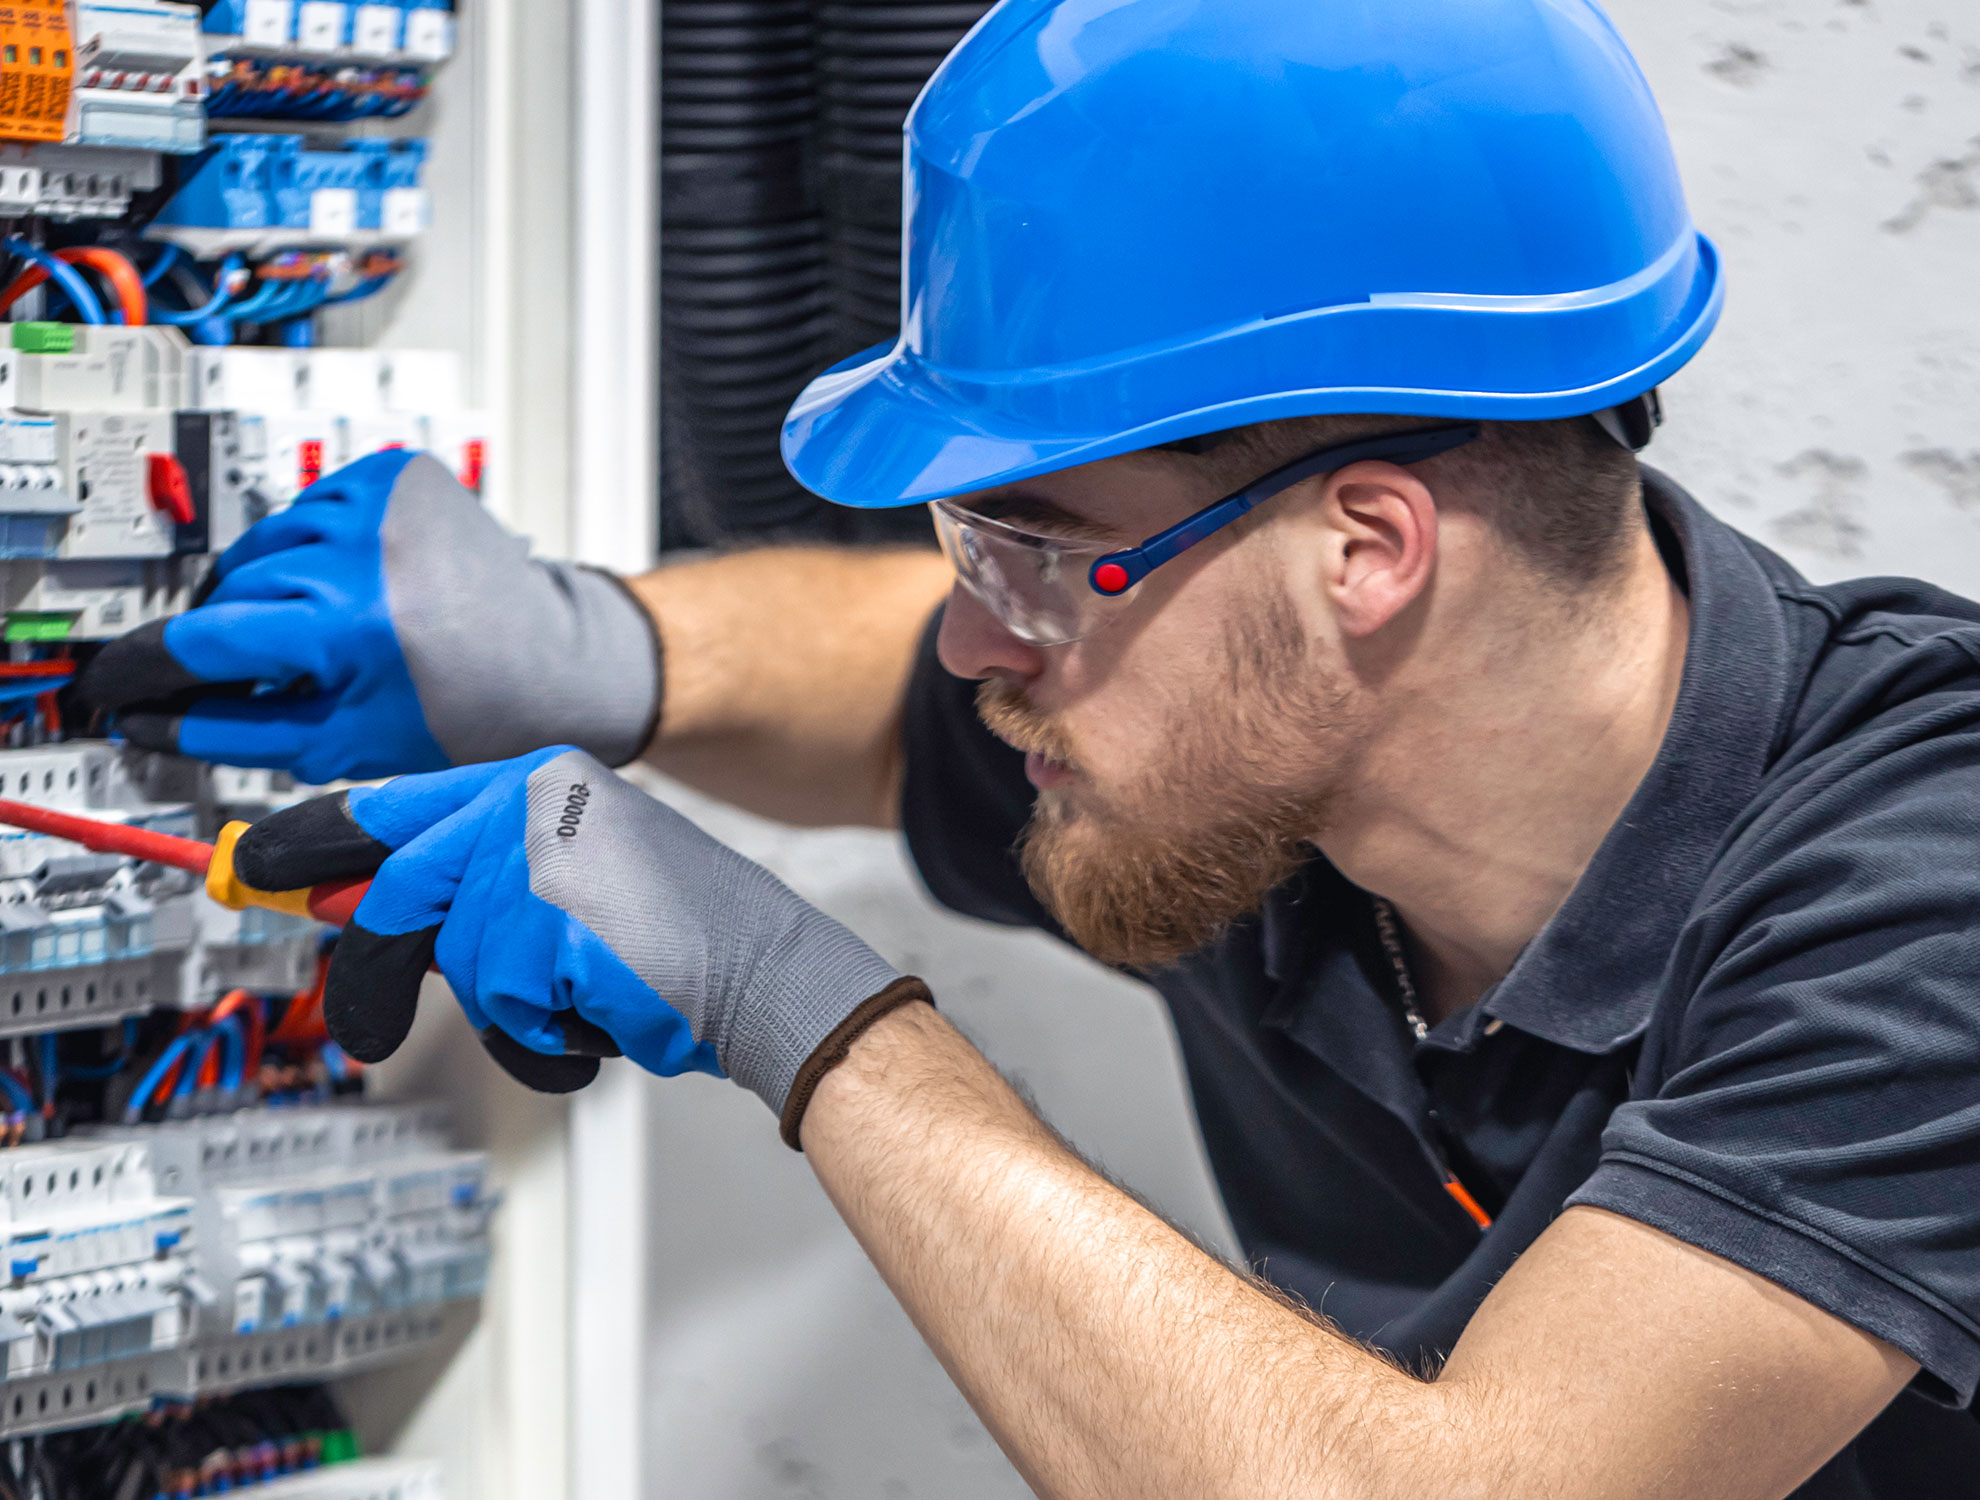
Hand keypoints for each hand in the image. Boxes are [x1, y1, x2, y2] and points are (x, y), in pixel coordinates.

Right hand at [74, 450, 661, 783]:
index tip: (121, 680)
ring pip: (264, 542)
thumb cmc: (473, 711)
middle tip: (260, 672)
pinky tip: (351, 586)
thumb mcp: (345, 741)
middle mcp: (362, 549)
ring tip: (321, 632)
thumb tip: (152, 720)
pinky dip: (312, 549)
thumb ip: (236, 732)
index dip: (152, 665)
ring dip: (268, 588)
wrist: (557, 659)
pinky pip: (309, 508)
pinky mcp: (394, 473)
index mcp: (350, 623)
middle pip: (229, 588)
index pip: (206, 636)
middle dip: (228, 635)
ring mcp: (379, 498)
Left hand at [229, 748, 929, 1133]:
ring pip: (453, 959)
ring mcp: (535, 858)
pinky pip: (498, 1003)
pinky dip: (540, 1035)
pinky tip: (599, 1012)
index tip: (262, 864)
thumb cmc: (685, 937)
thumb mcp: (571, 882)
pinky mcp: (542, 924)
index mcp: (540, 778)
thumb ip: (471, 883)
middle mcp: (532, 801)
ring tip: (578, 998)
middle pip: (400, 890)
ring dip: (508, 1008)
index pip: (397, 802)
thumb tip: (360, 905)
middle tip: (366, 1027)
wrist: (771, 971)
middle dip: (380, 975)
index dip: (317, 840)